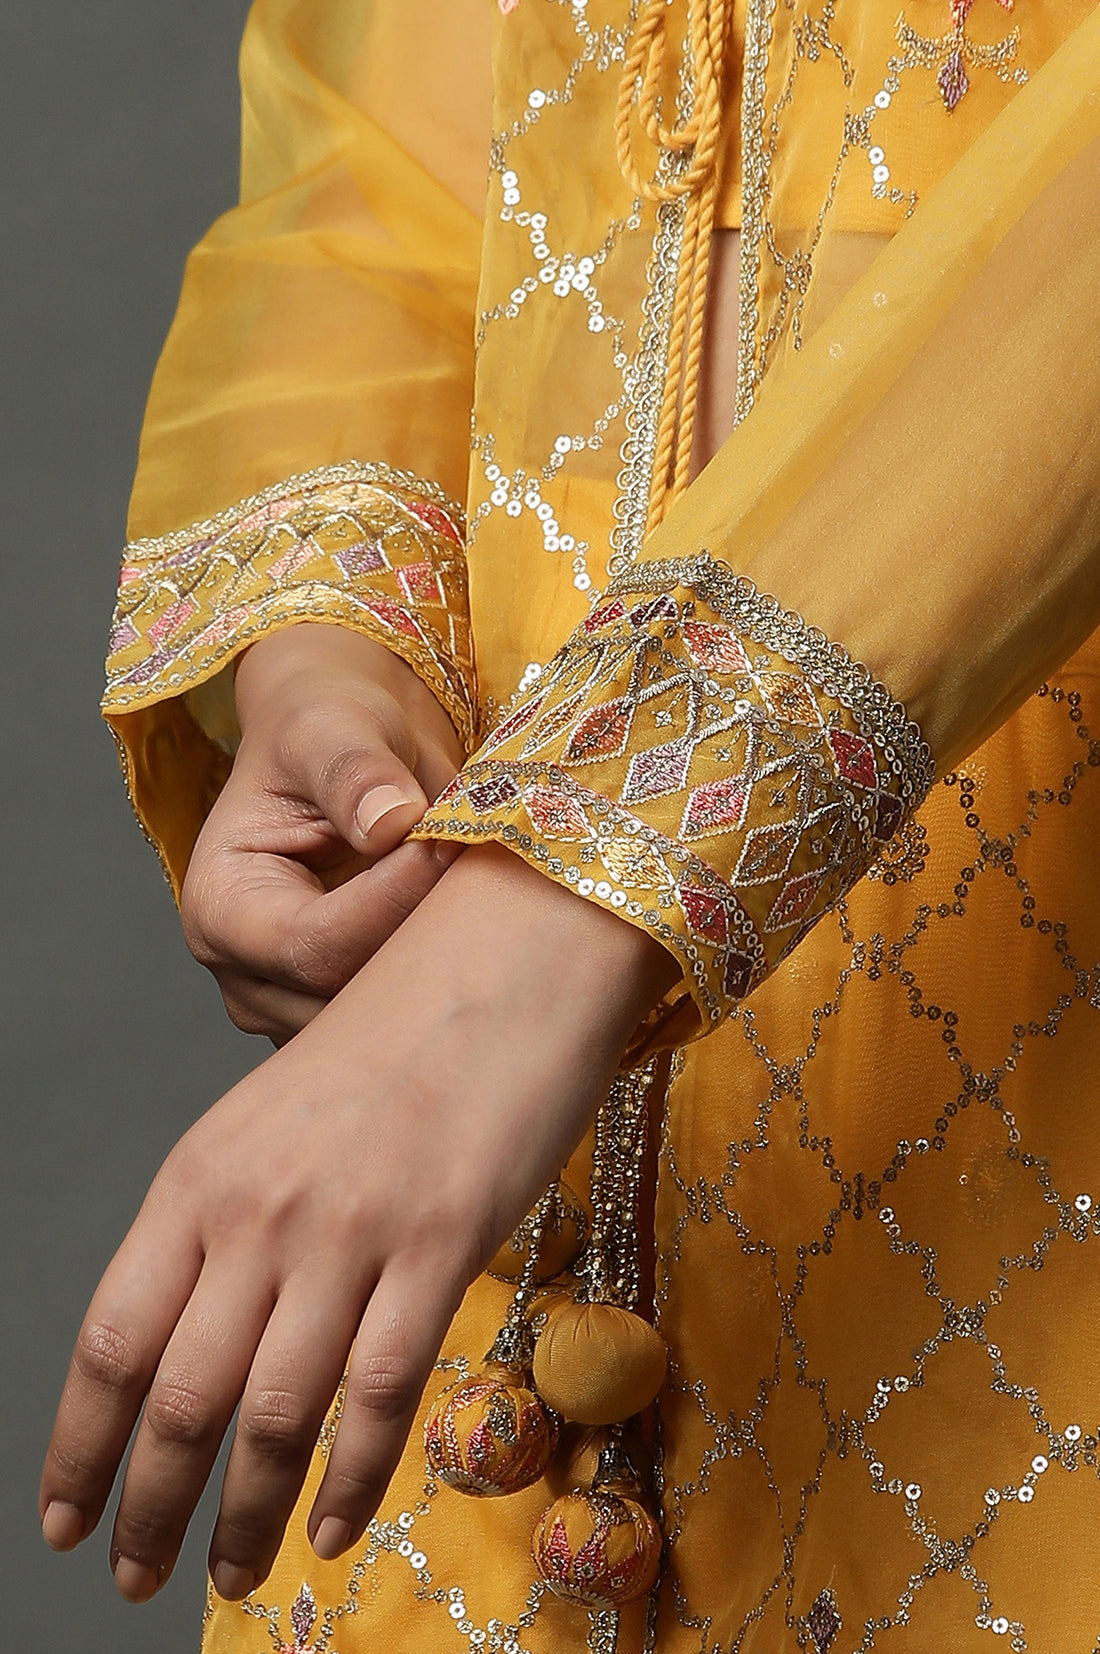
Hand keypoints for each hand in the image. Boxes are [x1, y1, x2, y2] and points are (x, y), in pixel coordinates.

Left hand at [40, 846, 677, 1602]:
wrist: (506, 949)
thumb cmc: (400, 1031)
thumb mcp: (279, 1115)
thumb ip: (234, 1218)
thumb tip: (212, 1337)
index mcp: (202, 1171)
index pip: (111, 1338)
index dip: (79, 1444)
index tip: (65, 1518)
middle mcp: (258, 1207)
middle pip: (180, 1397)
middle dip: (151, 1507)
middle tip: (141, 1578)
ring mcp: (349, 1228)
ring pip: (273, 1415)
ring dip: (243, 1518)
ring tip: (233, 1579)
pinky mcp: (442, 1242)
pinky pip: (381, 1394)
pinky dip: (350, 1480)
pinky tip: (332, 1530)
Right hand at [181, 624, 465, 1043]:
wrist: (348, 748)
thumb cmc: (326, 730)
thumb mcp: (331, 725)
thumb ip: (354, 770)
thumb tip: (390, 822)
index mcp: (221, 908)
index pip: (316, 944)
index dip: (396, 899)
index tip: (452, 838)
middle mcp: (249, 976)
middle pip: (351, 998)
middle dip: (425, 936)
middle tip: (474, 863)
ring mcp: (297, 1008)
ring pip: (387, 1021)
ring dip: (442, 960)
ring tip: (469, 888)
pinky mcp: (350, 1015)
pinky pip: (408, 1019)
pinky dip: (447, 975)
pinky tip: (469, 921)